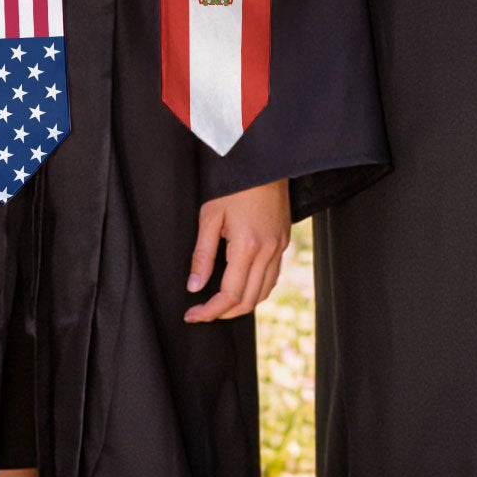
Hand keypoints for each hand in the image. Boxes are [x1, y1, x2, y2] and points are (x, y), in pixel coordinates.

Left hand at [183, 178, 290, 322]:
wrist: (264, 161)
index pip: (229, 295)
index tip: (192, 315)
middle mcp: (268, 250)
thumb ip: (202, 255)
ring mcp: (279, 246)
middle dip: (224, 313)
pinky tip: (242, 285)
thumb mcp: (210, 216)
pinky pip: (273, 276)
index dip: (209, 311)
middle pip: (248, 300)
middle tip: (203, 312)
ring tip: (220, 304)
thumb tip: (194, 286)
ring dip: (242, 304)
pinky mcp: (284, 240)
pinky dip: (257, 289)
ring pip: (264, 291)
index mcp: (247, 246)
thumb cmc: (235, 184)